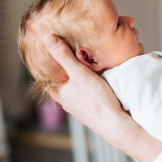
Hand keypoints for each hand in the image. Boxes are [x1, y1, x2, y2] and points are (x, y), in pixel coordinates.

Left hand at [43, 34, 161, 161]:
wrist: (115, 123)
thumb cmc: (97, 100)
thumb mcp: (80, 73)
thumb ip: (64, 56)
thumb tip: (48, 39)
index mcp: (59, 94)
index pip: (46, 78)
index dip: (47, 66)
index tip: (49, 55)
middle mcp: (66, 102)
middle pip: (61, 83)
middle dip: (65, 71)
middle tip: (70, 57)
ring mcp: (78, 108)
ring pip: (74, 90)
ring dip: (77, 80)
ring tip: (84, 67)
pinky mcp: (91, 110)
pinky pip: (85, 95)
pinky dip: (87, 87)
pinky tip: (96, 82)